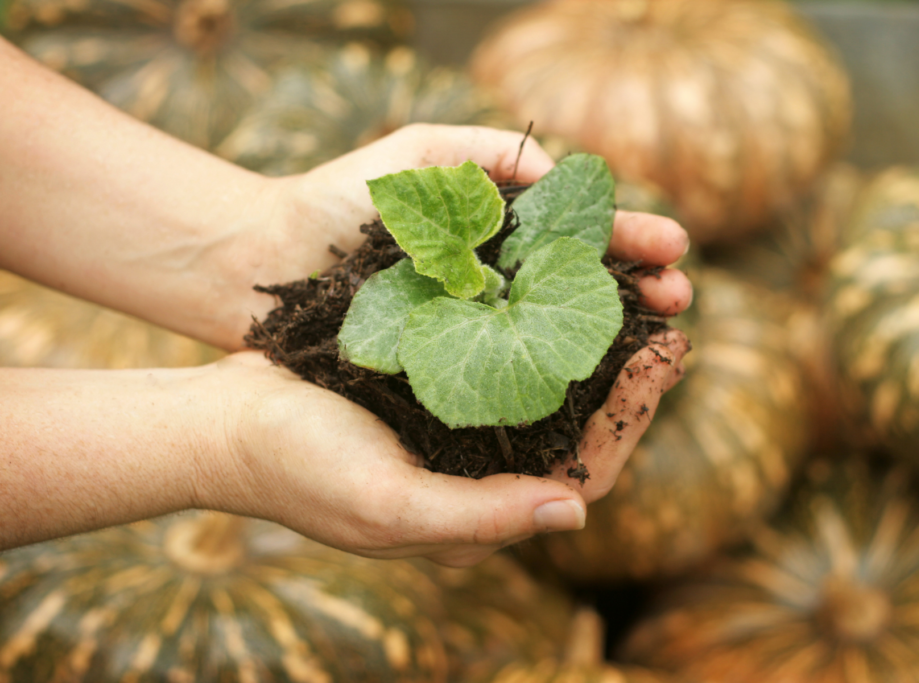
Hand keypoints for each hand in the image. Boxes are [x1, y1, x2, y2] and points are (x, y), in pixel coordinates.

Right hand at [196, 337, 687, 567]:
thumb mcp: (388, 504)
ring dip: (597, 344)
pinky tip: (562, 283)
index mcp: (480, 512)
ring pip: (552, 387)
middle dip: (630, 377)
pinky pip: (509, 355)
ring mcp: (461, 428)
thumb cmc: (297, 468)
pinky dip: (541, 322)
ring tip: (637, 293)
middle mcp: (482, 471)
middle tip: (672, 316)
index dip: (632, 419)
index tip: (664, 359)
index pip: (584, 474)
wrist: (222, 423)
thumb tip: (578, 512)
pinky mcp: (438, 385)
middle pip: (580, 429)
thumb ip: (481, 516)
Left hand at [251, 124, 691, 333]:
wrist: (264, 260)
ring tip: (662, 341)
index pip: (579, 234)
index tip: (674, 247)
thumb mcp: (420, 154)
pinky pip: (508, 373)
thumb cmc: (338, 200)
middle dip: (636, 289)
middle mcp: (494, 283)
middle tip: (682, 298)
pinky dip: (555, 376)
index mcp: (496, 232)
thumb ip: (491, 154)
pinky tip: (594, 379)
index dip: (629, 240)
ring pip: (554, 334)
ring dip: (612, 336)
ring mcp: (471, 329)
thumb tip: (564, 176)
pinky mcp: (444, 370)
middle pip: (580, 287)